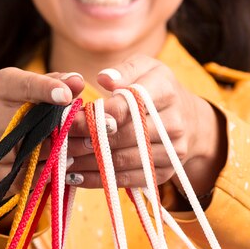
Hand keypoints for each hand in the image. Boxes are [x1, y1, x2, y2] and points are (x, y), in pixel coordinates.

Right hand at [0, 67, 84, 194]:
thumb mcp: (50, 88)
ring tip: (90, 146)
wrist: (16, 141)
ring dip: (65, 151)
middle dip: (68, 126)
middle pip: (30, 124)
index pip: (21, 84)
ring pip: (32, 152)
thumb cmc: (38, 107)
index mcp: (2, 87)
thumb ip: (63, 82)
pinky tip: (70, 166)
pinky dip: (50, 172)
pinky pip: (26, 177)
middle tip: (99, 128)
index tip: (68, 95)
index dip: (45, 89)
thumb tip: (77, 81)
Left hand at [66, 55, 226, 196]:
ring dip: (89, 162)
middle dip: (88, 139)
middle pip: (124, 135)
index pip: (130, 105)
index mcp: (167, 90)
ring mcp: (171, 151)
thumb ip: (124, 70)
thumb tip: (105, 79)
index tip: (72, 118)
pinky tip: (75, 177)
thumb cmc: (155, 89)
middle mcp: (174, 122)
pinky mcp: (164, 173)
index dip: (99, 114)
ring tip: (63, 159)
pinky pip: (127, 180)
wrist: (189, 121)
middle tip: (61, 141)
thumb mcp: (145, 68)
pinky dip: (99, 180)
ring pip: (123, 160)